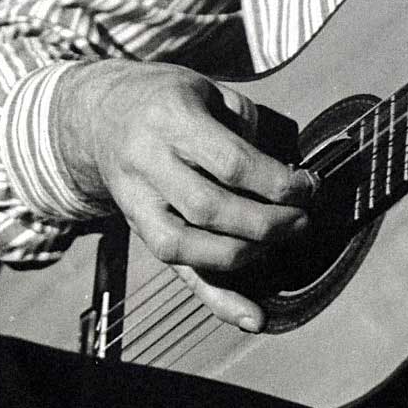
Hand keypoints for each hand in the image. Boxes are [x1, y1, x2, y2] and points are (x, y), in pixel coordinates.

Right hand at [58, 60, 316, 330]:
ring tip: (279, 242)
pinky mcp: (137, 230)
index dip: (277, 183)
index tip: (308, 187)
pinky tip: (250, 317)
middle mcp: (148, 163)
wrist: (99, 116)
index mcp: (171, 120)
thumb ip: (245, 126)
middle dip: (266, 223)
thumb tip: (284, 176)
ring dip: (243, 256)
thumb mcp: (208, 90)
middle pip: (210, 209)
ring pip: (186, 246)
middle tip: (301, 219)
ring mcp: (136, 201)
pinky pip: (176, 272)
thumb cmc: (166, 100)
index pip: (231, 163)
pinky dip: (216, 299)